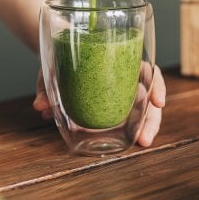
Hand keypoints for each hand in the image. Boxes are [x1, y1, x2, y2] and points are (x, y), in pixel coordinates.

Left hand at [33, 65, 166, 147]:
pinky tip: (134, 139)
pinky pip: (129, 115)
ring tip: (142, 143)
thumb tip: (40, 106)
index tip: (158, 103)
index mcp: (119, 59)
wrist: (56, 57)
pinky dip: (131, 127)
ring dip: (145, 126)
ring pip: (143, 107)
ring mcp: (123, 90)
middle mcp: (126, 74)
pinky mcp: (115, 104)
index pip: (147, 69)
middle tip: (145, 140)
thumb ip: (45, 86)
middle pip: (148, 94)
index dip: (156, 85)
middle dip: (151, 119)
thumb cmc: (60, 57)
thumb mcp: (52, 67)